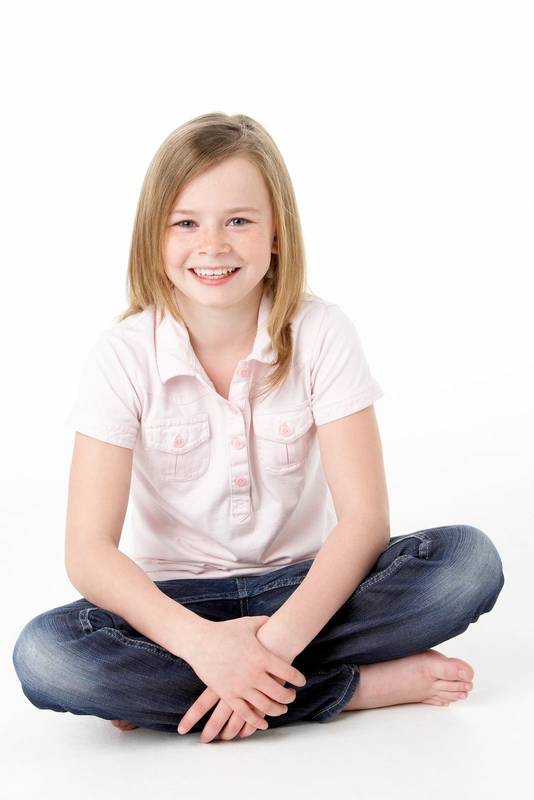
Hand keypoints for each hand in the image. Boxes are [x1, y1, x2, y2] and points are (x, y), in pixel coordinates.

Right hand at [177, 616, 304, 741]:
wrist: (199, 641)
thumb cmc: (225, 631)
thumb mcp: (248, 623)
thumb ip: (264, 623)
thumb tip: (274, 621)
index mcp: (262, 657)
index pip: (288, 673)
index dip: (298, 679)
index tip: (301, 682)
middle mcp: (254, 674)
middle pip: (280, 693)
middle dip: (289, 697)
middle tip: (291, 696)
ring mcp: (241, 687)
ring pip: (265, 707)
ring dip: (277, 710)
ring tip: (282, 709)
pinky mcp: (228, 695)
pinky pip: (245, 714)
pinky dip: (256, 721)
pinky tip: (263, 723)